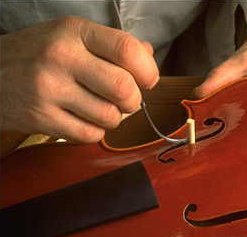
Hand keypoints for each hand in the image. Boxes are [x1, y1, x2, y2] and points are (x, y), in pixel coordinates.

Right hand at [0, 16, 158, 141]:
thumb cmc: (39, 52)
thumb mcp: (73, 35)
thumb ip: (113, 44)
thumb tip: (148, 57)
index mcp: (75, 32)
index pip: (127, 50)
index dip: (147, 70)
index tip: (148, 80)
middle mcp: (62, 57)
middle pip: (123, 88)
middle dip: (134, 100)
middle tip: (126, 99)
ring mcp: (49, 90)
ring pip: (110, 117)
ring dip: (113, 117)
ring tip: (99, 107)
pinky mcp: (41, 118)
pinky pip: (89, 135)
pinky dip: (94, 130)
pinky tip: (83, 118)